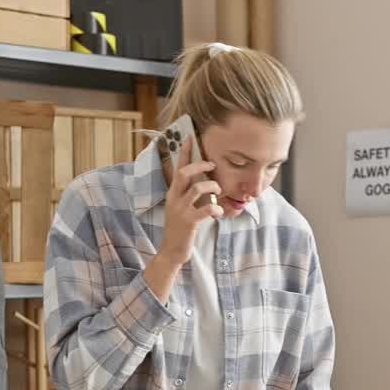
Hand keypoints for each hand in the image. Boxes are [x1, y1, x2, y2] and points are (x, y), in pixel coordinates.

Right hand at [158, 134, 223, 264]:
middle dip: (200, 165)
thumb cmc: (180, 230)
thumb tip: (206, 185)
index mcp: (172, 193)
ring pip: (197, 188)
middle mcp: (174, 199)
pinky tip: (218, 212)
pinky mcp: (189, 222)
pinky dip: (216, 208)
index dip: (184, 152)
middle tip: (213, 165)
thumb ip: (190, 196)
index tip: (190, 137)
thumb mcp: (181, 209)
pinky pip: (206, 209)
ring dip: (212, 186)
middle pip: (184, 173)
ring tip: (219, 191)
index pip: (177, 168)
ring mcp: (180, 210)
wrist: (171, 251)